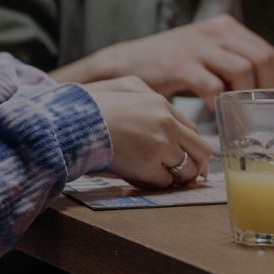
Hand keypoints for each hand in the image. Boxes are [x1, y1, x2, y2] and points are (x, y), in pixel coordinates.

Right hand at [69, 16, 273, 107]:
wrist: (125, 63)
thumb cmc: (171, 67)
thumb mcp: (206, 56)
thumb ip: (232, 67)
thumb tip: (265, 94)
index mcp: (226, 28)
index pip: (267, 52)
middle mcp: (215, 32)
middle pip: (261, 58)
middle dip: (268, 89)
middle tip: (264, 114)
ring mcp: (197, 46)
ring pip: (242, 69)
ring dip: (246, 96)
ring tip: (241, 114)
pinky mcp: (179, 64)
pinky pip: (212, 85)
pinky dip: (219, 102)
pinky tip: (216, 113)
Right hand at [86, 76, 211, 187]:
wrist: (71, 121)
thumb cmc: (91, 108)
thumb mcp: (123, 89)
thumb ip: (147, 102)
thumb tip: (167, 124)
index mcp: (161, 104)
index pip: (192, 130)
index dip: (191, 148)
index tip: (190, 159)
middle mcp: (167, 123)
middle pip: (202, 151)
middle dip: (196, 166)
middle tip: (188, 176)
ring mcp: (160, 144)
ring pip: (187, 170)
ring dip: (176, 178)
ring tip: (159, 177)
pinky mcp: (148, 165)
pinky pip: (165, 182)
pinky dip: (156, 185)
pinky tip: (142, 179)